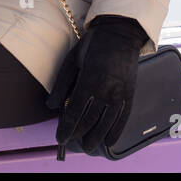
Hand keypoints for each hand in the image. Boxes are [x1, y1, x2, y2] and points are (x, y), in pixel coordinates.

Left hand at [45, 15, 146, 154]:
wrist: (121, 33)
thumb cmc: (93, 45)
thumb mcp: (72, 60)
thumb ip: (61, 84)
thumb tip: (50, 106)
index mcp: (89, 80)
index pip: (74, 112)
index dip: (67, 128)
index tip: (60, 138)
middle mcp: (105, 90)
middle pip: (89, 121)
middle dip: (79, 135)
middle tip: (71, 143)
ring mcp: (119, 93)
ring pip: (106, 124)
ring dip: (96, 138)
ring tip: (88, 147)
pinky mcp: (130, 94)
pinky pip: (123, 118)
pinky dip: (116, 132)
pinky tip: (109, 141)